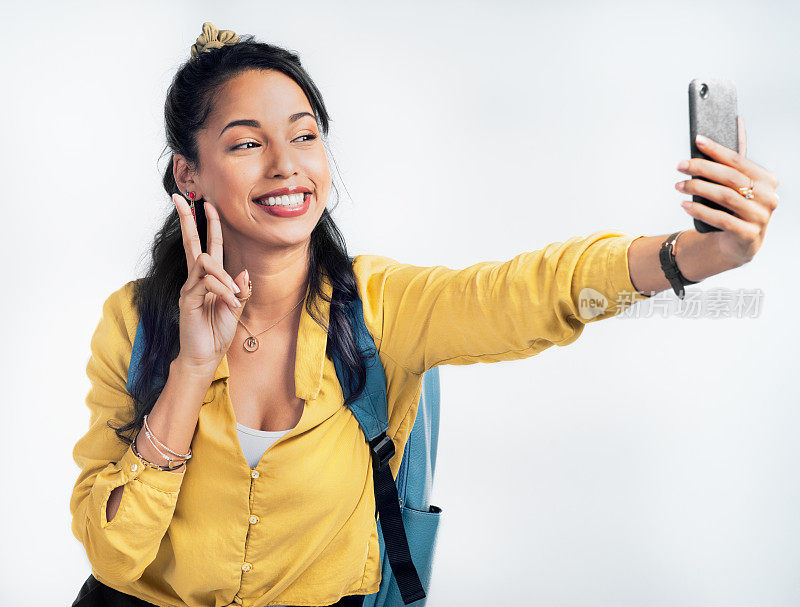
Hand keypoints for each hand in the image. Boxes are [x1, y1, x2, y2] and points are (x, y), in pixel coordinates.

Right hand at [172, 193, 250, 375]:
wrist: (205, 355)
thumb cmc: (217, 332)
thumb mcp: (236, 308)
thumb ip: (240, 290)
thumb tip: (244, 272)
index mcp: (208, 278)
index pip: (207, 245)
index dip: (209, 225)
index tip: (207, 203)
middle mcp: (195, 279)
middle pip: (190, 242)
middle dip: (187, 218)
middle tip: (180, 196)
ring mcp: (189, 287)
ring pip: (205, 262)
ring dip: (224, 276)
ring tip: (234, 296)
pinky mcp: (186, 299)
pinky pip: (205, 282)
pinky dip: (221, 289)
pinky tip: (229, 301)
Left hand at [675, 116, 779, 266]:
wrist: (740, 243)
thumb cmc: (736, 209)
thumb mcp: (735, 187)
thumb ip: (731, 165)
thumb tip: (732, 126)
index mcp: (767, 180)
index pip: (739, 161)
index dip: (716, 150)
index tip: (697, 140)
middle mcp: (768, 197)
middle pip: (730, 178)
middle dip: (702, 169)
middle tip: (680, 165)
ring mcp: (760, 217)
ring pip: (725, 197)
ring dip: (698, 189)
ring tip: (678, 185)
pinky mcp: (748, 234)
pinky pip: (721, 219)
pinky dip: (700, 210)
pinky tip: (684, 204)